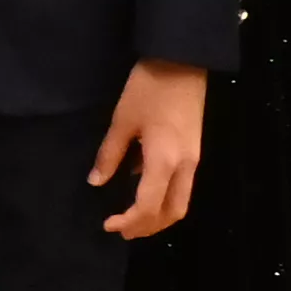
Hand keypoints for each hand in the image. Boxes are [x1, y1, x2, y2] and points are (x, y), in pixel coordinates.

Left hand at [94, 57, 207, 238]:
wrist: (182, 60)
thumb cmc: (148, 87)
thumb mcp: (122, 120)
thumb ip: (110, 154)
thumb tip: (96, 181)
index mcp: (164, 161)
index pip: (148, 207)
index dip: (129, 222)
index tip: (108, 225)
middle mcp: (185, 166)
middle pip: (173, 213)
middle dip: (147, 227)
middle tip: (121, 230)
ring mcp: (193, 159)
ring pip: (181, 202)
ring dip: (158, 216)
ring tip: (132, 218)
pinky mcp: (194, 150)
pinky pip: (182, 185)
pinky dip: (164, 196)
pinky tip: (142, 187)